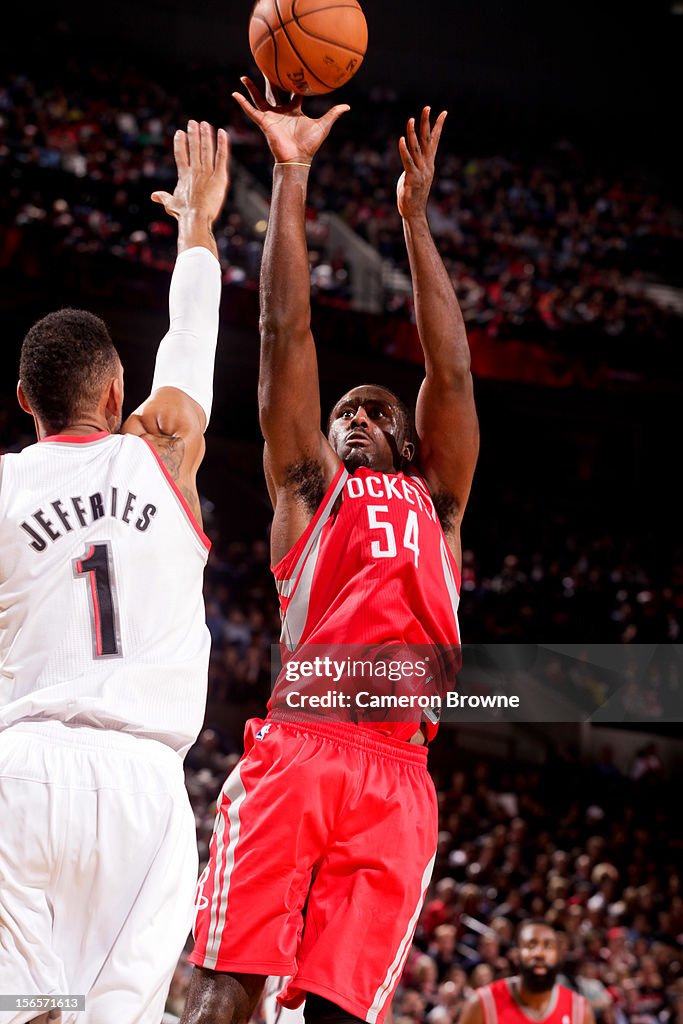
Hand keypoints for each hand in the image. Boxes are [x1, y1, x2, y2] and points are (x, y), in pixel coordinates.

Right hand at [151, 120, 229, 223]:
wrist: (195, 217)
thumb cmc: (183, 214)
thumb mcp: (171, 204)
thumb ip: (163, 197)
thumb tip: (153, 196)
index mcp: (183, 176)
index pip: (181, 155)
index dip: (180, 143)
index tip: (179, 133)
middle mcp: (195, 171)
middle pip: (194, 148)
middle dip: (193, 134)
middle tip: (193, 122)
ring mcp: (207, 172)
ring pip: (206, 149)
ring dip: (205, 135)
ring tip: (204, 124)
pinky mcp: (219, 176)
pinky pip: (221, 157)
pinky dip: (222, 144)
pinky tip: (222, 132)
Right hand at [232, 76, 348, 164]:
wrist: (298, 158)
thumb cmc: (310, 144)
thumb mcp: (324, 125)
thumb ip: (333, 114)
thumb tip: (347, 106)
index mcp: (294, 110)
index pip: (292, 92)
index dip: (293, 81)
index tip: (291, 68)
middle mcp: (281, 112)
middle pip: (274, 91)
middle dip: (270, 79)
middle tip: (266, 64)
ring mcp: (271, 117)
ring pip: (259, 98)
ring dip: (251, 88)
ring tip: (243, 76)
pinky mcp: (264, 123)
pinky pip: (251, 111)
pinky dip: (243, 103)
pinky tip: (234, 94)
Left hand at [397, 106, 446, 219]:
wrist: (414, 213)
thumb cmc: (412, 195)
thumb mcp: (415, 175)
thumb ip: (414, 164)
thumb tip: (411, 156)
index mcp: (429, 163)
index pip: (435, 141)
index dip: (438, 126)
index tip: (443, 112)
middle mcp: (427, 165)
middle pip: (427, 140)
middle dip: (427, 123)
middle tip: (427, 107)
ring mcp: (420, 172)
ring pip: (416, 149)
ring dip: (413, 133)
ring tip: (411, 119)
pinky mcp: (412, 178)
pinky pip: (407, 161)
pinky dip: (404, 150)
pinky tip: (401, 139)